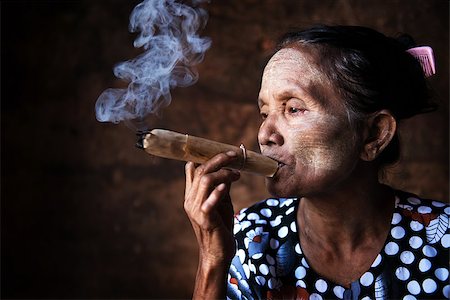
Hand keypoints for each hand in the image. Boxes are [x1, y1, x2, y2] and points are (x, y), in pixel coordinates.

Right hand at [184, 151, 240, 265]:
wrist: (217, 253)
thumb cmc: (220, 227)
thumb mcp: (222, 203)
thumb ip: (222, 186)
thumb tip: (229, 169)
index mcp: (192, 194)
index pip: (193, 169)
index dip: (208, 156)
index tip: (225, 151)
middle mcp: (190, 200)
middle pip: (201, 170)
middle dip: (218, 159)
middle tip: (235, 155)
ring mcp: (196, 209)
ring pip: (205, 180)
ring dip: (223, 172)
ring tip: (237, 173)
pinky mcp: (204, 220)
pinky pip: (208, 201)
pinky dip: (218, 191)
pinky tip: (226, 186)